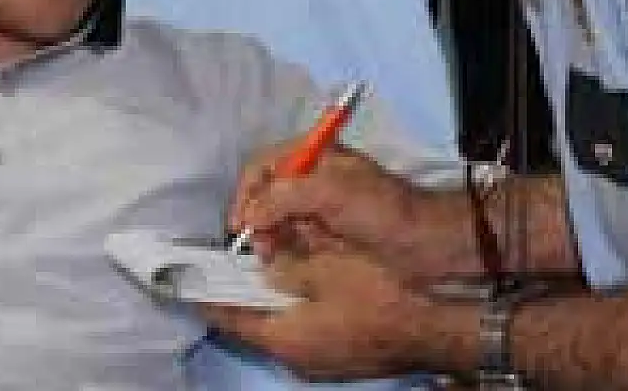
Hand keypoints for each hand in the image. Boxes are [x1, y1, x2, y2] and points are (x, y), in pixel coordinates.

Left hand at [201, 251, 436, 380]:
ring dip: (273, 300)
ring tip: (266, 268)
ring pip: (282, 327)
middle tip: (231, 264)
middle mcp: (296, 360)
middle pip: (254, 324)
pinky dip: (298, 309)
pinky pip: (306, 332)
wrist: (438, 328)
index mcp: (283, 339)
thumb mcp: (326, 268)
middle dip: (243, 293)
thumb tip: (263, 265)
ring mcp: (321, 364)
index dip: (207, 294)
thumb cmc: (379, 296)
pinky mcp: (342, 359)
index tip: (188, 278)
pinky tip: (305, 285)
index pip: (229, 317)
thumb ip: (285, 266)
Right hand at [232, 139, 478, 282]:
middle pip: (266, 193)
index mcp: (315, 153)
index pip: (262, 166)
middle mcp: (314, 175)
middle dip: (258, 219)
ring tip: (275, 255)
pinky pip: (295, 237)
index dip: (246, 194)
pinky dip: (289, 247)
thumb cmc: (382, 211)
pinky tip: (292, 259)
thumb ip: (282, 197)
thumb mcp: (329, 192)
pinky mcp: (330, 231)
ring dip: (272, 237)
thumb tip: (250, 216)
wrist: (427, 244)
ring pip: (278, 218)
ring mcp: (322, 205)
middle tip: (260, 247)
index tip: (240, 226)